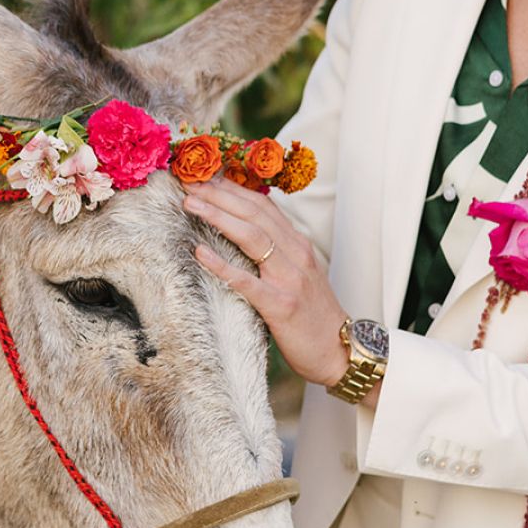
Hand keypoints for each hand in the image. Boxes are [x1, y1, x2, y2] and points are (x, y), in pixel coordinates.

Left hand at [182, 179, 372, 403]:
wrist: (339, 351)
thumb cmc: (313, 314)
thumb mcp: (298, 273)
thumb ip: (276, 251)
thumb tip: (241, 231)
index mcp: (298, 244)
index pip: (263, 205)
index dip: (233, 188)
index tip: (204, 176)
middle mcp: (296, 254)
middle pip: (254, 213)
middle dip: (220, 194)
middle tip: (188, 182)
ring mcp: (289, 278)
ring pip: (252, 237)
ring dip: (218, 216)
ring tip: (190, 204)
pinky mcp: (280, 305)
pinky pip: (246, 281)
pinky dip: (222, 265)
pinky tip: (199, 252)